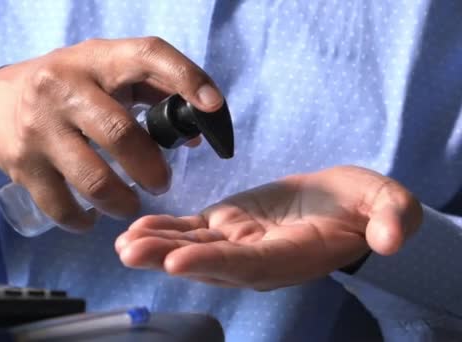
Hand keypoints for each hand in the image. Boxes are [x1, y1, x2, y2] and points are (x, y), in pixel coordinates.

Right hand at [0, 37, 222, 231]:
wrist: (2, 100)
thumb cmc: (74, 86)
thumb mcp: (109, 73)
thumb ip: (157, 93)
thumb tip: (198, 134)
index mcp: (97, 59)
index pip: (147, 57)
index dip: (185, 79)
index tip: (213, 108)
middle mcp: (63, 87)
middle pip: (120, 134)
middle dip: (152, 169)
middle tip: (161, 183)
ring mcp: (39, 127)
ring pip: (93, 179)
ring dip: (123, 202)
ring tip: (130, 203)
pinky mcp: (22, 164)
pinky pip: (61, 207)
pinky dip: (85, 221)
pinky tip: (93, 217)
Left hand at [115, 166, 422, 289]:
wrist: (341, 206)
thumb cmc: (363, 206)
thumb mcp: (386, 203)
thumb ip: (391, 217)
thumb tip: (391, 237)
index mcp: (291, 256)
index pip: (249, 265)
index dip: (213, 263)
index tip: (178, 260)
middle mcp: (258, 259)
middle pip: (208, 262)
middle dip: (168, 258)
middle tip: (130, 252)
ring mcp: (238, 243)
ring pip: (193, 247)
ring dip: (157, 246)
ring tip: (123, 243)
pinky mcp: (227, 225)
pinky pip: (192, 229)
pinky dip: (165, 229)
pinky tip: (137, 228)